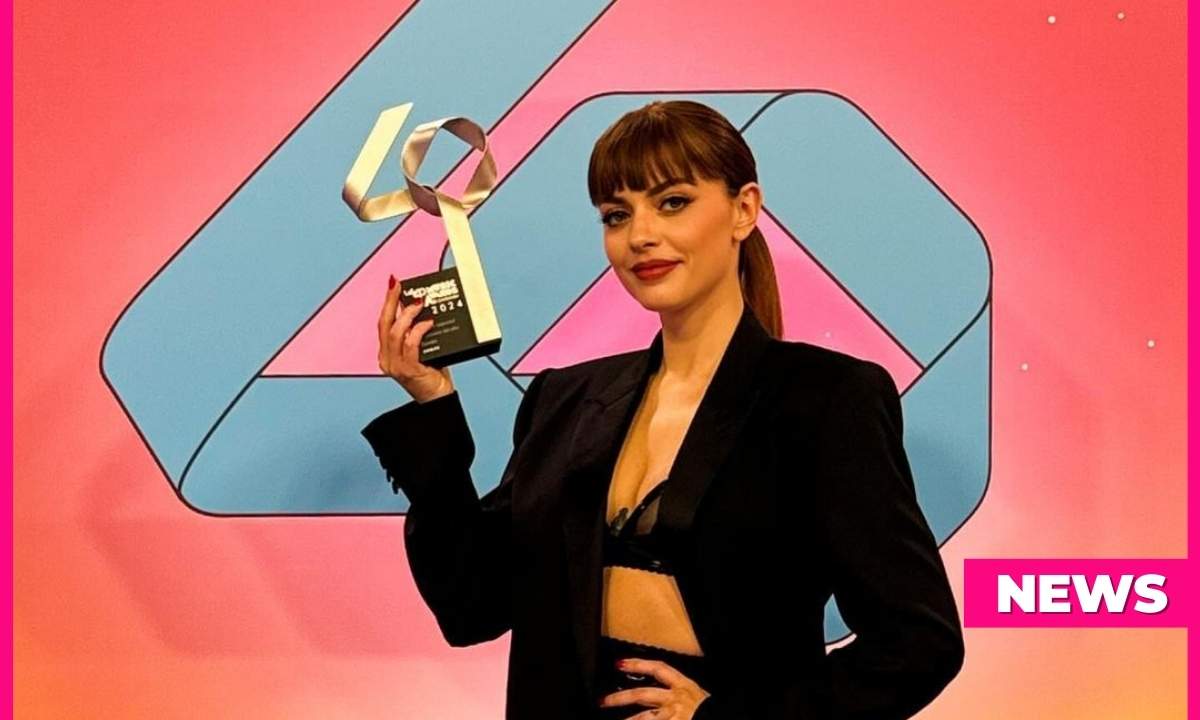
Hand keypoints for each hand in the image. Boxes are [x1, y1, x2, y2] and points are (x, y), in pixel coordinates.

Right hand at [377, 274, 453, 403]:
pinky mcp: (408, 370)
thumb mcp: (421, 349)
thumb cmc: (432, 374)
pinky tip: (429, 323)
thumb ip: (416, 333)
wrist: (437, 399)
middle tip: (399, 285)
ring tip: (419, 303)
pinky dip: (419, 331)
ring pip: (395, 333)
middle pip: (384, 324)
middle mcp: (387, 359)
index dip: (387, 303)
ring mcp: (396, 366)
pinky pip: (411, 345)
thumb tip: (419, 307)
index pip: (383, 323)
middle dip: (391, 301)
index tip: (393, 284)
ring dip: (407, 315)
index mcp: (386, 353)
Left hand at [598, 658, 710, 718]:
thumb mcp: (698, 696)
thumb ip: (679, 692)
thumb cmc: (712, 710)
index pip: (658, 669)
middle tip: (603, 701)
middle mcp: (676, 700)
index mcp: (684, 687)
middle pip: (642, 694)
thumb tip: (661, 693)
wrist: (724, 719)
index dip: (638, 664)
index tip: (620, 663)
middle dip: (620, 697)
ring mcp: (673, 716)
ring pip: (644, 718)